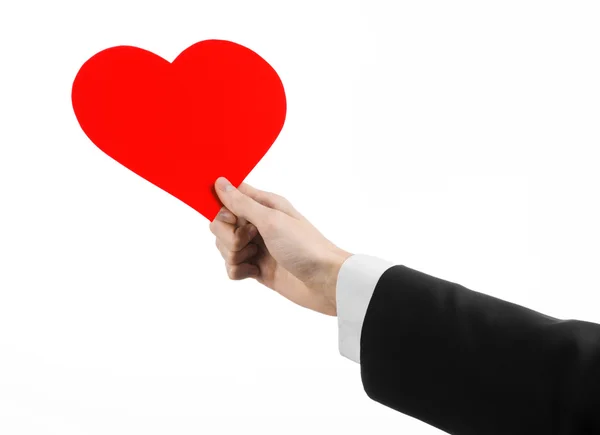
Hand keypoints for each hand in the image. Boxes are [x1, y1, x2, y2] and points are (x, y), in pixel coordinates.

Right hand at [209, 177, 351, 315]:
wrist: (324, 281)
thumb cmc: (304, 246)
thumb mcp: (271, 220)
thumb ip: (242, 203)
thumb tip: (220, 182)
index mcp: (264, 205)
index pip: (229, 198)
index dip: (223, 209)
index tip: (233, 220)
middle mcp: (258, 223)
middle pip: (221, 225)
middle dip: (228, 237)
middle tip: (249, 241)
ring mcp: (257, 246)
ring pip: (224, 247)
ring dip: (234, 255)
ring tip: (256, 258)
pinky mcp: (257, 267)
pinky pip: (232, 267)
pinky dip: (239, 271)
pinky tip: (256, 272)